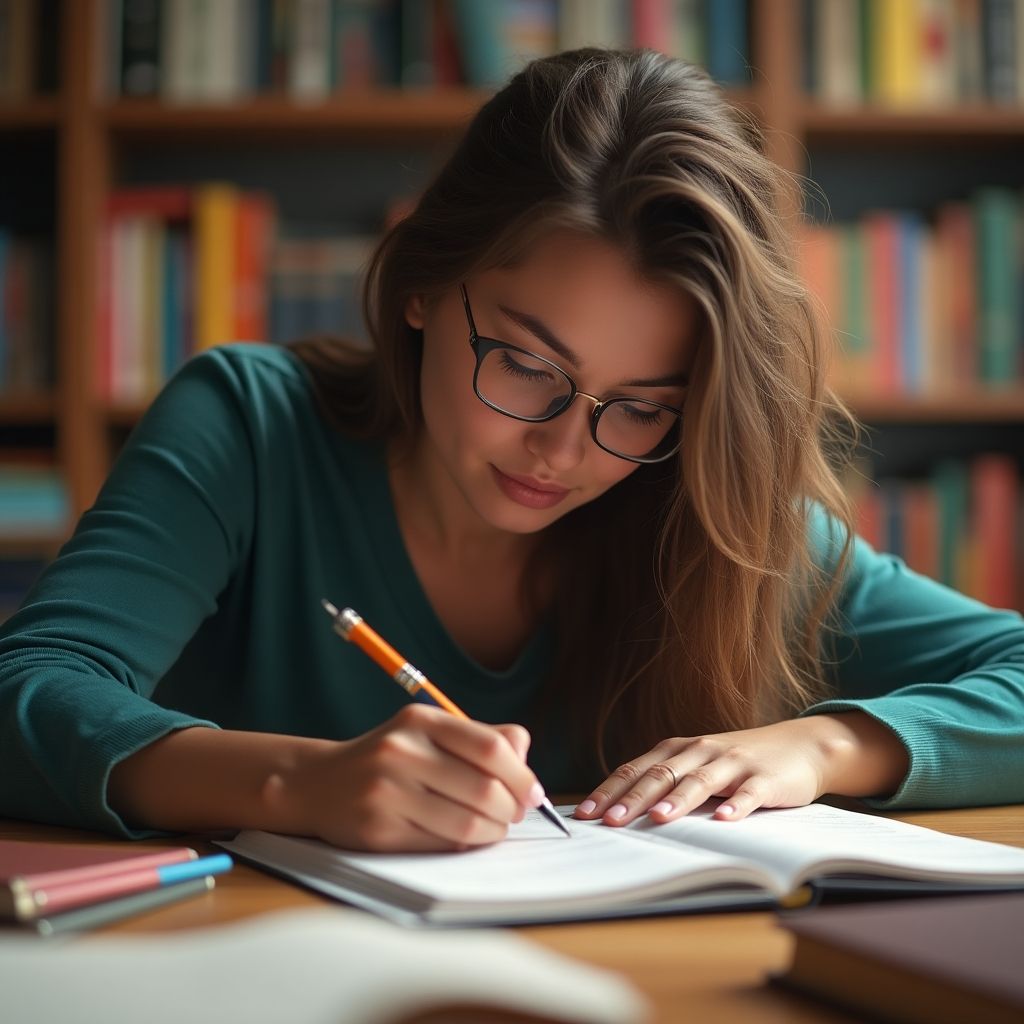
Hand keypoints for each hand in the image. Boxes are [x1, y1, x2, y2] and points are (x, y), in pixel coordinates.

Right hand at [288, 703, 544, 851]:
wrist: (319, 782)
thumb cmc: (391, 759)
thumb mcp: (429, 732)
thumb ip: (481, 739)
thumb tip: (526, 762)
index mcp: (421, 720)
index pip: (491, 748)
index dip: (522, 776)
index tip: (533, 794)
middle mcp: (402, 751)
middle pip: (484, 789)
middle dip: (511, 809)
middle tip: (514, 815)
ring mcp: (387, 791)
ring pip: (467, 824)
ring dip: (493, 832)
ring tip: (493, 828)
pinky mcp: (378, 829)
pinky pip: (440, 845)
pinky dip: (465, 845)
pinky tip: (464, 837)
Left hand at [572, 712, 909, 825]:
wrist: (799, 746)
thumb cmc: (737, 763)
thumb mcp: (697, 765)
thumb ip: (665, 781)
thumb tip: (618, 809)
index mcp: (678, 750)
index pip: (635, 769)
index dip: (609, 790)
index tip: (585, 813)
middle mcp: (701, 751)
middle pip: (661, 774)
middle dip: (633, 799)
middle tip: (610, 821)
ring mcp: (733, 763)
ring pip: (700, 781)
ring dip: (679, 800)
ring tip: (659, 818)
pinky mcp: (765, 778)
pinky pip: (749, 793)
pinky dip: (736, 806)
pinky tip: (725, 820)